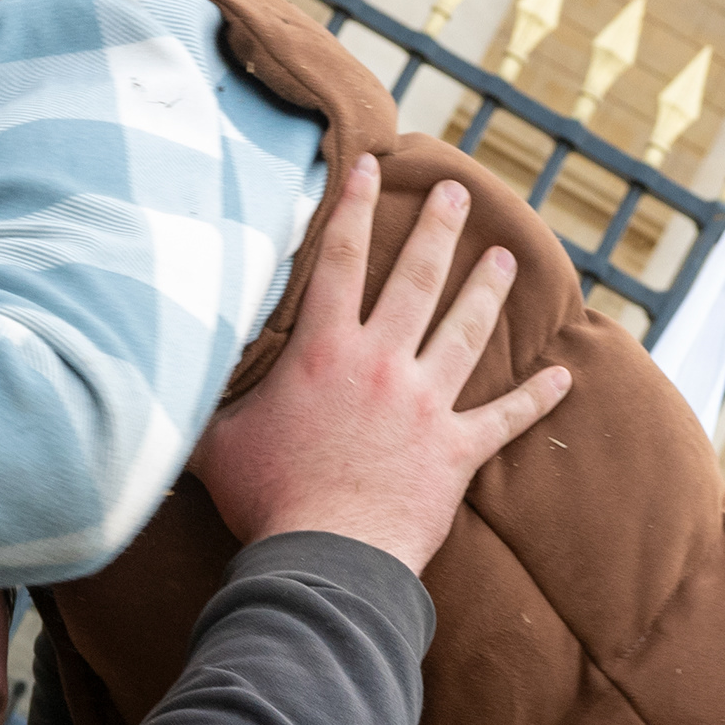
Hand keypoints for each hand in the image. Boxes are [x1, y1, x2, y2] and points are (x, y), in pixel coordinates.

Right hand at [188, 155, 565, 569]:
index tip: (370, 167)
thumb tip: (163, 376)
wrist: (326, 557)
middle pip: (417, 280)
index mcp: (326, 351)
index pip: (341, 260)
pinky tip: (561, 377)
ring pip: (464, 333)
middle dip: (439, 230)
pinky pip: (504, 418)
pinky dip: (535, 398)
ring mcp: (426, 405)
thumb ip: (203, 401)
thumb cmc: (267, 499)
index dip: (354, 208)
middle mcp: (382, 363)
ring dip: (486, 292)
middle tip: (459, 193)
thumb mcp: (216, 440)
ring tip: (505, 258)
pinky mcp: (456, 451)